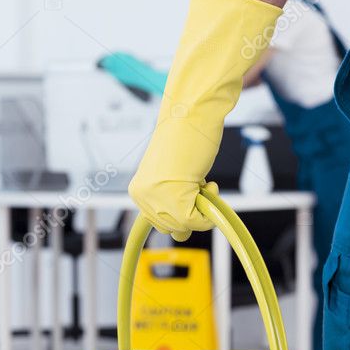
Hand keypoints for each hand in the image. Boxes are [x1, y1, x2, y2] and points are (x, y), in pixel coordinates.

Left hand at [129, 0, 281, 240]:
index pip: (158, 223)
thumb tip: (179, 236)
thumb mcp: (173, 176)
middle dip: (192, 212)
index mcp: (138, 190)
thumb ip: (172, 203)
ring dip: (203, 208)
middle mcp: (142, 196)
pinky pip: (198, 221)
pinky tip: (207, 181)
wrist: (192, 113)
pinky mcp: (174, 198)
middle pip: (172, 229)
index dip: (179, 215)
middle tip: (198, 185)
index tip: (190, 197)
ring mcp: (155, 197)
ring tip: (201, 181)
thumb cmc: (187, 138)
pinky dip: (211, 205)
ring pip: (186, 226)